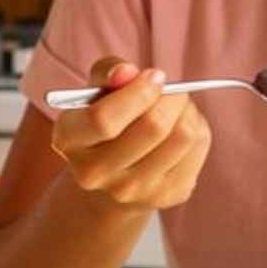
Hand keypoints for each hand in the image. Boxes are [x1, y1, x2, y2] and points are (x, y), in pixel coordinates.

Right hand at [48, 57, 211, 209]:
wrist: (113, 177)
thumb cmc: (106, 120)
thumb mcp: (96, 91)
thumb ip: (108, 72)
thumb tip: (127, 72)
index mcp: (69, 140)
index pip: (103, 120)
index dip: (137, 92)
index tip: (154, 76)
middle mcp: (95, 173)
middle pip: (153, 127)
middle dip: (171, 96)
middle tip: (169, 88)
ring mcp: (132, 190)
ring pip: (182, 135)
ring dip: (187, 109)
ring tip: (175, 106)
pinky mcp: (168, 195)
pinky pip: (198, 146)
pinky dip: (196, 126)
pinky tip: (180, 126)